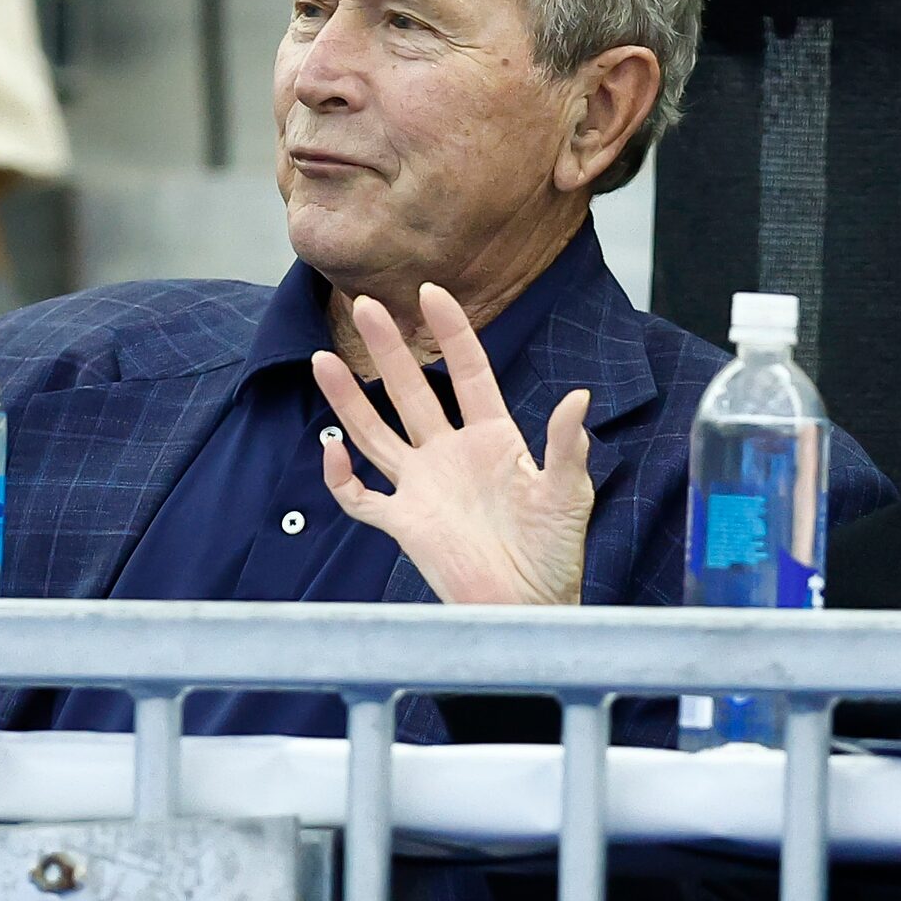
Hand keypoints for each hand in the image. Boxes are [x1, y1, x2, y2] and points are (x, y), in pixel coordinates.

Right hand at [309, 285, 593, 606]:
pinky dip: (342, 476)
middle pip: (410, 391)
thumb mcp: (568, 493)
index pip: (467, 372)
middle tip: (365, 305)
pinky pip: (361, 497)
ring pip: (375, 433)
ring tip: (322, 358)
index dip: (451, 332)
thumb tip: (578, 398)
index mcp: (493, 438)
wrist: (528, 607)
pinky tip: (333, 448)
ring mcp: (423, 487)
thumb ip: (565, 447)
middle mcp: (451, 454)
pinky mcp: (404, 523)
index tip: (431, 293)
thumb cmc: (553, 552)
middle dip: (387, 348)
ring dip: (349, 398)